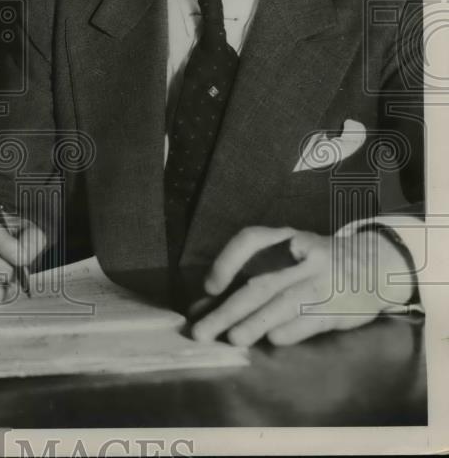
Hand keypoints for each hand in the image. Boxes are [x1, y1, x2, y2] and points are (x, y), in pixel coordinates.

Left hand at [190, 226, 414, 346]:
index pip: (251, 240)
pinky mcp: (341, 306)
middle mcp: (303, 256)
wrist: (376, 265)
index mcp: (285, 238)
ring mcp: (324, 280)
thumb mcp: (286, 257)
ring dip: (256, 322)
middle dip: (228, 310)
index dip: (226, 262)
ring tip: (232, 339)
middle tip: (201, 332)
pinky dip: (291, 330)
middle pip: (261, 283)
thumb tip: (202, 306)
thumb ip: (248, 275)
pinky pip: (312, 319)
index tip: (209, 288)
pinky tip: (272, 340)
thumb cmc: (314, 263)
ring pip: (285, 302)